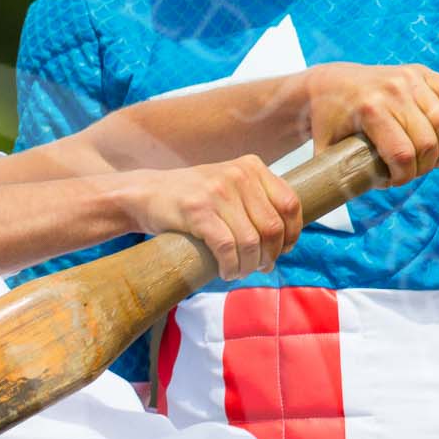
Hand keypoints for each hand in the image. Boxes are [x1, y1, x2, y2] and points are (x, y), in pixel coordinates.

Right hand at [130, 157, 303, 279]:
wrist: (146, 193)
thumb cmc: (191, 197)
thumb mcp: (228, 185)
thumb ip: (255, 201)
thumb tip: (284, 240)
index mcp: (252, 167)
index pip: (290, 204)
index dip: (292, 234)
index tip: (283, 251)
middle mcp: (239, 175)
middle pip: (272, 227)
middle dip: (269, 255)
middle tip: (260, 267)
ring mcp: (218, 192)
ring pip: (251, 242)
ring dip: (248, 265)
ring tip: (239, 271)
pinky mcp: (198, 211)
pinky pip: (227, 247)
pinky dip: (230, 266)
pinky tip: (225, 272)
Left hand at [306, 62, 438, 184]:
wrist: (329, 83)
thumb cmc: (328, 122)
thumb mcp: (326, 151)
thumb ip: (342, 176)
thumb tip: (362, 201)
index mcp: (370, 110)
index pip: (402, 154)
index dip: (405, 176)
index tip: (397, 182)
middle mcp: (392, 92)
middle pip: (427, 141)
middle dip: (426, 165)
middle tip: (417, 173)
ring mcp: (408, 79)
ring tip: (437, 159)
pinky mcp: (419, 71)